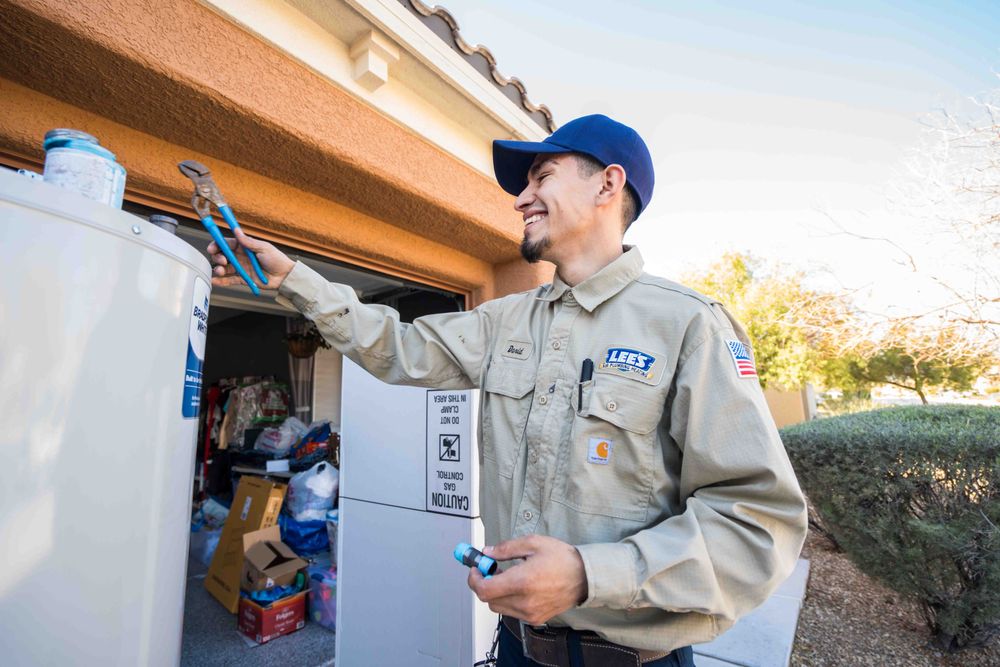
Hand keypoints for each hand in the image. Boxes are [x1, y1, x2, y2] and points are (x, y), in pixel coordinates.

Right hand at [207, 228, 294, 289]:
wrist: (285, 276)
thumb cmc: (277, 260)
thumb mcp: (263, 248)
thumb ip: (248, 242)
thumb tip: (236, 230)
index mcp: (244, 247)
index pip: (226, 243)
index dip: (217, 245)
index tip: (212, 248)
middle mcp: (240, 257)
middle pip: (222, 255)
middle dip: (217, 257)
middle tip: (222, 261)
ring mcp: (241, 268)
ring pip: (223, 268)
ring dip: (218, 269)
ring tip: (220, 271)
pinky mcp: (243, 279)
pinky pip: (229, 280)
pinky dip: (221, 281)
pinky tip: (215, 281)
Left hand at [467, 535, 587, 625]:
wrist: (585, 577)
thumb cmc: (562, 559)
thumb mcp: (533, 543)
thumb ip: (506, 548)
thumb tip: (487, 552)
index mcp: (522, 581)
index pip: (484, 589)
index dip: (474, 579)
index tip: (476, 568)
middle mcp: (524, 601)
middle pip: (488, 600)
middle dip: (484, 584)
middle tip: (491, 569)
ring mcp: (530, 613)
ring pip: (498, 607)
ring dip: (496, 593)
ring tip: (507, 577)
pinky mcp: (535, 618)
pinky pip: (512, 612)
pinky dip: (508, 600)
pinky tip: (519, 587)